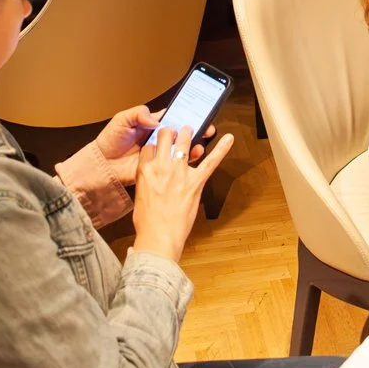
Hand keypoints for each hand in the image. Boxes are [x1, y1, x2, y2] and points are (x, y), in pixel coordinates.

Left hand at [93, 106, 215, 185]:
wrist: (102, 164)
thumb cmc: (110, 140)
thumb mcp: (122, 120)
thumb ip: (138, 114)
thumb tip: (155, 119)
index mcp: (151, 124)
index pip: (172, 117)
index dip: (185, 114)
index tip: (200, 112)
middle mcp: (158, 138)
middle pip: (180, 132)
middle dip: (195, 129)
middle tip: (208, 128)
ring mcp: (159, 153)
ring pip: (180, 148)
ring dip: (192, 145)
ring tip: (201, 143)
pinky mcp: (157, 167)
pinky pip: (173, 163)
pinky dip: (184, 161)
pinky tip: (192, 157)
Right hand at [130, 125, 232, 265]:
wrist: (158, 238)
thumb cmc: (148, 222)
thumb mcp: (140, 196)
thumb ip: (147, 182)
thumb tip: (153, 179)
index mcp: (145, 171)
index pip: (149, 147)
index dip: (154, 145)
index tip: (158, 145)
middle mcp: (162, 167)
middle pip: (164, 137)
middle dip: (170, 132)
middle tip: (175, 131)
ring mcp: (180, 173)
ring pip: (185, 142)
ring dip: (188, 133)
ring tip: (191, 129)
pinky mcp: (195, 182)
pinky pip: (210, 161)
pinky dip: (221, 149)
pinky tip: (229, 139)